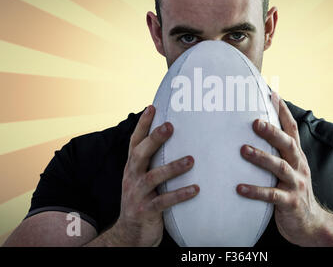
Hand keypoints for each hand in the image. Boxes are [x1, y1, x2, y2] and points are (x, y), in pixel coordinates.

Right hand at [114, 105, 199, 246]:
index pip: (135, 142)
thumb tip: (170, 141)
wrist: (129, 234)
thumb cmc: (142, 200)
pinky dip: (180, 195)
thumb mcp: (142, 179)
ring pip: (152, 177)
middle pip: (140, 154)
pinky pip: (163, 202)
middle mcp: (132, 178)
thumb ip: (152, 162)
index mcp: (132, 168)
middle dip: (154, 139)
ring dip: (172, 168)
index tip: (152, 107)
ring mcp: (137, 195)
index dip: (142, 125)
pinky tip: (196, 189)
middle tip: (170, 126)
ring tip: (191, 160)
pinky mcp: (145, 211)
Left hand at [236, 94, 324, 246]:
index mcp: (297, 156)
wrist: (310, 224)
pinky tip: (239, 187)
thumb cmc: (293, 191)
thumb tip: (258, 130)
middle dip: (272, 131)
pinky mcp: (290, 203)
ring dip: (261, 157)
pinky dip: (255, 191)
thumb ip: (278, 152)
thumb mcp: (290, 169)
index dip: (283, 111)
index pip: (292, 129)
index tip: (272, 93)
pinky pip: (271, 195)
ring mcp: (296, 184)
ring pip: (280, 167)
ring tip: (243, 150)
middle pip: (288, 144)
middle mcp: (299, 166)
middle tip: (255, 121)